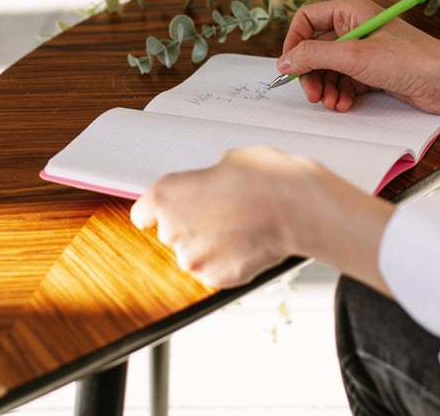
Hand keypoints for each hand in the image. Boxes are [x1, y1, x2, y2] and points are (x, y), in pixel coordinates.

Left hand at [131, 145, 392, 291]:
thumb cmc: (266, 179)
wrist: (296, 208)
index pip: (143, 212)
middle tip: (223, 210)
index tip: (160, 214)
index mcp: (167, 195)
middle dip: (194, 223)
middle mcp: (173, 229)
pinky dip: (229, 260)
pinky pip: (217, 269)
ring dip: (212, 244)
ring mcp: (194, 258)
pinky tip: (249, 242)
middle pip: (173, 231)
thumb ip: (209, 178)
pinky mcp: (217, 278)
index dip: (156, 212)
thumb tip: (215, 183)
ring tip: (242, 226)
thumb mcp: (230, 160)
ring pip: (196, 252)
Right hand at [276, 0, 439, 118]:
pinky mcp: (373, 72)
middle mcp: (356, 27)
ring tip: (332, 103)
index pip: (307, 19)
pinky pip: (345, 82)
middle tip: (313, 94)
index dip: (295, 42)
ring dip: (326, 88)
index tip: (289, 66)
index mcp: (351, 11)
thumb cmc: (410, 60)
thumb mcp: (354, 56)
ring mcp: (365, 51)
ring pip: (329, 68)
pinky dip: (341, 94)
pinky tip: (345, 105)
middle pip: (316, 48)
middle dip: (312, 73)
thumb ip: (314, 56)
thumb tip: (284, 61)